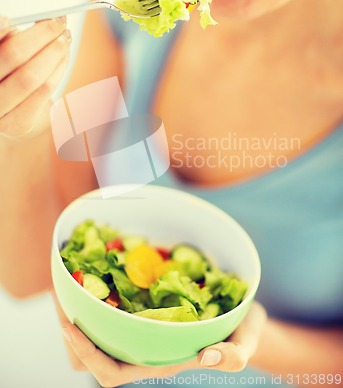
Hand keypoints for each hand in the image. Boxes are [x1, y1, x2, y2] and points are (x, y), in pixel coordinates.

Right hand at [0, 15, 70, 138]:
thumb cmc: (3, 76)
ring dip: (54, 52)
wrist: (5, 114)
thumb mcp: (1, 53)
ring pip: (31, 76)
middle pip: (12, 55)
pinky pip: (44, 92)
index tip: (12, 19)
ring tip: (65, 37)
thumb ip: (3, 40)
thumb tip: (14, 23)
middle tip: (57, 23)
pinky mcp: (18, 123)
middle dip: (40, 35)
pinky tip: (64, 57)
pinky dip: (58, 69)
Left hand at [54, 294, 266, 387]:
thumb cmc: (241, 331)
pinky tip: (95, 270)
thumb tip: (207, 356)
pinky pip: (111, 306)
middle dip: (71, 331)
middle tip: (60, 294)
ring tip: (69, 281)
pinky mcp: (144, 308)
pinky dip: (97, 292)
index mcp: (159, 361)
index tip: (68, 323)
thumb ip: (235, 354)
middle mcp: (144, 347)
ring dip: (79, 309)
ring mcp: (142, 327)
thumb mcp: (245, 341)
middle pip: (93, 353)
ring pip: (97, 330)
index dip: (87, 354)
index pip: (112, 372)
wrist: (242, 313)